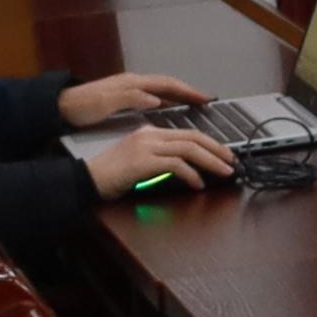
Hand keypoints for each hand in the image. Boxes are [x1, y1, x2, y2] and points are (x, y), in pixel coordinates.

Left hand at [56, 70, 205, 129]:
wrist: (60, 106)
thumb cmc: (82, 106)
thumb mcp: (106, 103)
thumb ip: (132, 99)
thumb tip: (156, 99)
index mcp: (133, 83)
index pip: (167, 84)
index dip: (187, 91)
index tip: (204, 99)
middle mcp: (134, 83)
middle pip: (167, 85)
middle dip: (188, 92)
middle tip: (205, 101)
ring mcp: (129, 89)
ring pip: (161, 90)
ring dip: (178, 96)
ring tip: (192, 105)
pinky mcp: (124, 97)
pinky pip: (152, 96)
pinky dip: (165, 101)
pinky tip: (168, 108)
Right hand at [80, 123, 236, 202]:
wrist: (85, 179)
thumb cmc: (110, 175)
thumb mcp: (140, 162)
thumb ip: (161, 160)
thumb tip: (186, 169)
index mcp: (150, 132)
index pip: (187, 133)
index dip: (210, 143)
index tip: (223, 154)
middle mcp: (150, 134)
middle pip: (193, 137)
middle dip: (217, 149)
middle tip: (232, 161)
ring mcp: (146, 146)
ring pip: (189, 148)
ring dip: (211, 161)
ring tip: (224, 172)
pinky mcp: (143, 160)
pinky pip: (177, 165)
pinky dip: (192, 174)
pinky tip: (197, 184)